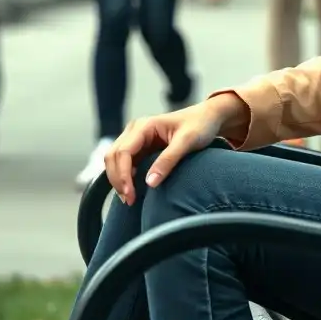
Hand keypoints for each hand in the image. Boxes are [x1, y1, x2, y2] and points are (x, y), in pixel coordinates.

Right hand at [104, 93, 250, 204]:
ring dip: (118, 180)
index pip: (122, 152)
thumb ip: (169, 160)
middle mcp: (135, 131)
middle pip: (112, 156)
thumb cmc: (200, 125)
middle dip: (117, 180)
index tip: (130, 195)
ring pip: (114, 161)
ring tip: (129, 199)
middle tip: (129, 201)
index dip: (122, 175)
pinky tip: (132, 191)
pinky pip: (124, 164)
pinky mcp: (140, 148)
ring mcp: (136, 139)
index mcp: (144, 126)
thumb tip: (149, 183)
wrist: (208, 118)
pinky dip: (124, 177)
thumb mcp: (188, 141)